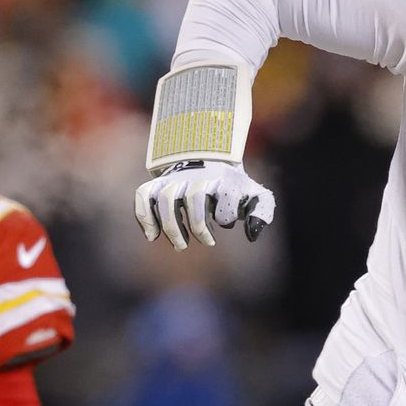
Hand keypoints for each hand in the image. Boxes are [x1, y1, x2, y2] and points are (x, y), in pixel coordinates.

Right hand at [133, 161, 274, 249]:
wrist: (211, 160)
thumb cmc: (234, 186)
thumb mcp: (255, 194)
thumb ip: (262, 211)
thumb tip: (251, 234)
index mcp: (222, 178)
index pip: (223, 197)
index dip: (225, 214)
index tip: (225, 221)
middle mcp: (196, 177)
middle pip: (193, 198)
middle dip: (199, 226)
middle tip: (208, 243)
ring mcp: (174, 179)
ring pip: (165, 199)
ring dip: (172, 226)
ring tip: (181, 245)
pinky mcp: (158, 184)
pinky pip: (143, 195)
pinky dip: (144, 215)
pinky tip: (152, 236)